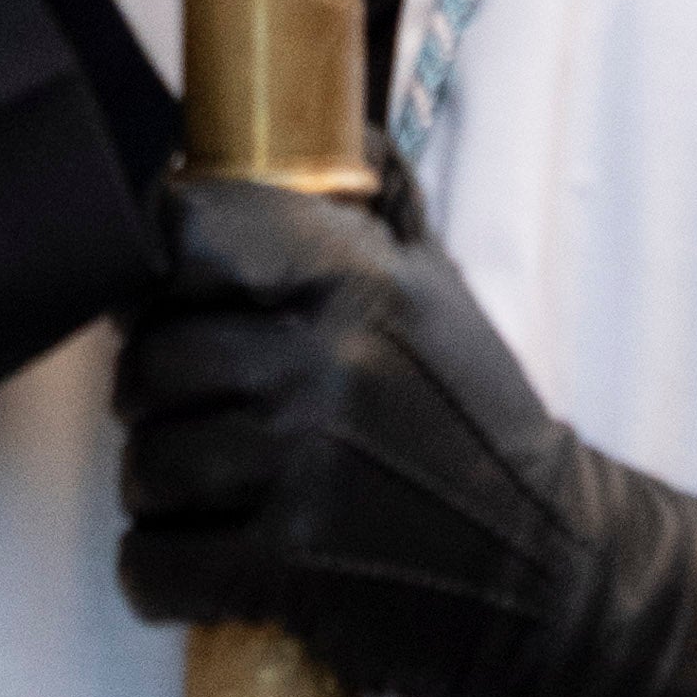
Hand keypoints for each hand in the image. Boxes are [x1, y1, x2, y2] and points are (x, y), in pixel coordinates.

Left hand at [114, 167, 696, 696]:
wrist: (552, 574)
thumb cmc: (479, 429)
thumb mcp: (445, 293)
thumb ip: (382, 205)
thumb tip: (334, 122)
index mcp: (358, 283)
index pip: (188, 233)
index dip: (159, 271)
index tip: (172, 303)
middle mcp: (325, 365)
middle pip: (150, 362)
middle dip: (157, 400)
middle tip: (199, 419)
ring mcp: (303, 467)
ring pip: (144, 465)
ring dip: (161, 492)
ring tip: (211, 496)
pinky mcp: (288, 567)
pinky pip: (152, 562)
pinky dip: (162, 574)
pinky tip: (206, 565)